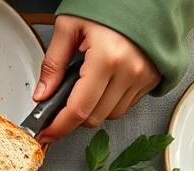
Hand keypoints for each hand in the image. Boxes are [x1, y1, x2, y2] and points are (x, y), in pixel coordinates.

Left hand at [33, 15, 160, 143]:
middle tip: (64, 101)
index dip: (60, 126)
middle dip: (75, 116)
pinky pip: (126, 105)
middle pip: (94, 117)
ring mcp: (143, 78)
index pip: (79, 108)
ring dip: (94, 109)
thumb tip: (43, 94)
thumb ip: (53, 63)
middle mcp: (128, 71)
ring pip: (111, 115)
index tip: (48, 134)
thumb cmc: (108, 5)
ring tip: (88, 82)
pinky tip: (105, 82)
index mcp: (106, 57)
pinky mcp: (151, 80)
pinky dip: (111, 102)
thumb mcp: (70, 26)